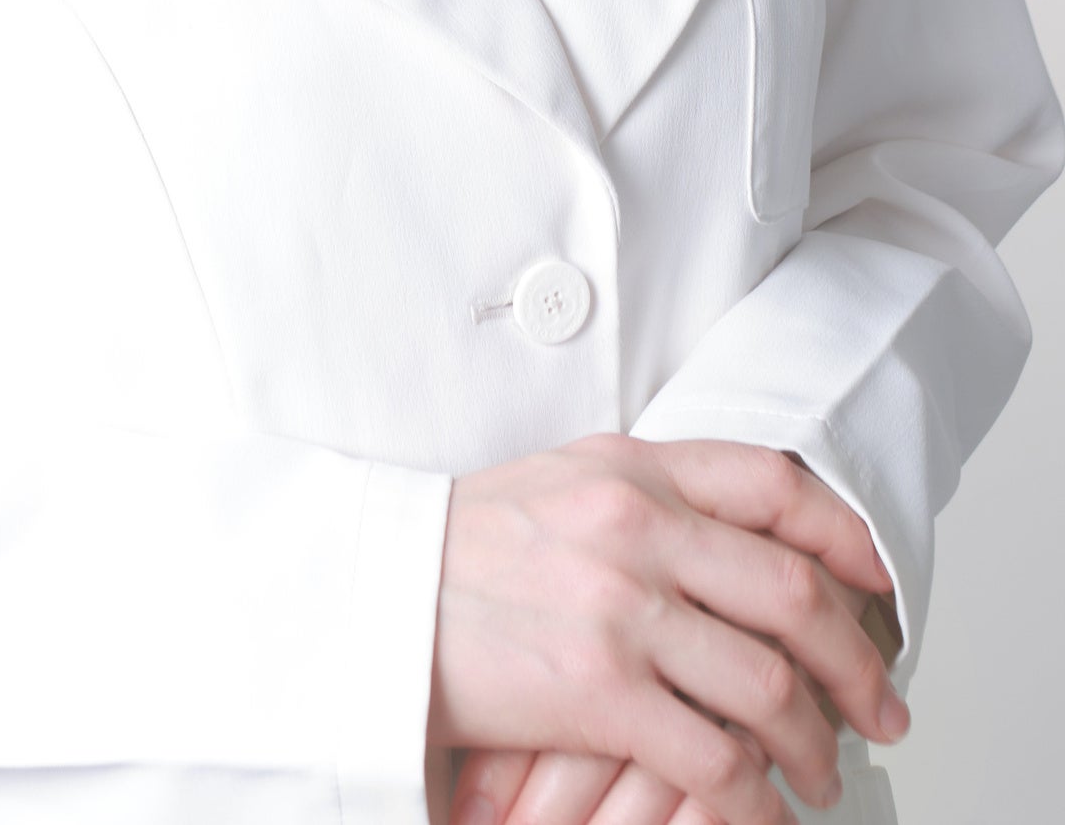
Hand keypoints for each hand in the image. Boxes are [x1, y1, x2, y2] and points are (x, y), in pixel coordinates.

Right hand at [427, 435, 907, 824]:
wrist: (373, 590)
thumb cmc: (462, 548)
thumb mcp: (562, 483)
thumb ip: (649, 494)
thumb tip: (738, 536)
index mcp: (633, 466)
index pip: (776, 485)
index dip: (847, 537)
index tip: (880, 585)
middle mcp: (638, 524)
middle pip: (794, 593)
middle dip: (859, 665)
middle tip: (883, 709)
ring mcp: (620, 605)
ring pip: (770, 683)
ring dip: (815, 744)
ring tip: (820, 772)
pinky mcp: (597, 688)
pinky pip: (716, 760)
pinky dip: (757, 799)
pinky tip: (763, 810)